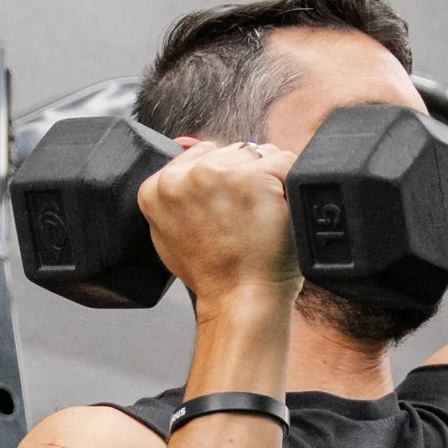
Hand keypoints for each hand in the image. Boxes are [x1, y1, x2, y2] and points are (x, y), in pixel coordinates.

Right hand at [140, 138, 300, 303]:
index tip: (229, 212)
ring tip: (260, 219)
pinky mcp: (253, 177)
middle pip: (232, 150)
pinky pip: (285, 162)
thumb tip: (184, 143)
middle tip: (246, 221)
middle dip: (246, 177)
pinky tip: (278, 215)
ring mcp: (219, 174)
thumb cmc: (215, 276)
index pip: (202, 154)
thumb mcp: (171, 234)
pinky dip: (291, 187)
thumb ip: (174, 192)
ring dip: (269, 180)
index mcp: (157, 187)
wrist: (239, 303)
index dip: (224, 182)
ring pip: (259, 153)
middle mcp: (184, 175)